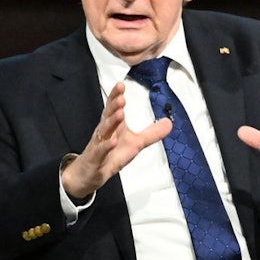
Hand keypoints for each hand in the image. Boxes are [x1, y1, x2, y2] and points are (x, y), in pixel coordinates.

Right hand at [61, 81, 171, 199]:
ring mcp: (99, 145)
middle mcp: (104, 133)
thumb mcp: (135, 143)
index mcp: (112, 126)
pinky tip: (113, 141)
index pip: (112, 108)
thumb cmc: (110, 155)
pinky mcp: (96, 159)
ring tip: (120, 114)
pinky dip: (106, 146)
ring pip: (104, 131)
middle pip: (108, 116)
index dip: (115, 96)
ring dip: (111, 122)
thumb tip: (169, 123)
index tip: (121, 85)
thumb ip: (151, 133)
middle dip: (114, 106)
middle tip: (122, 97)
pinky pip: (100, 151)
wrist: (90, 173)